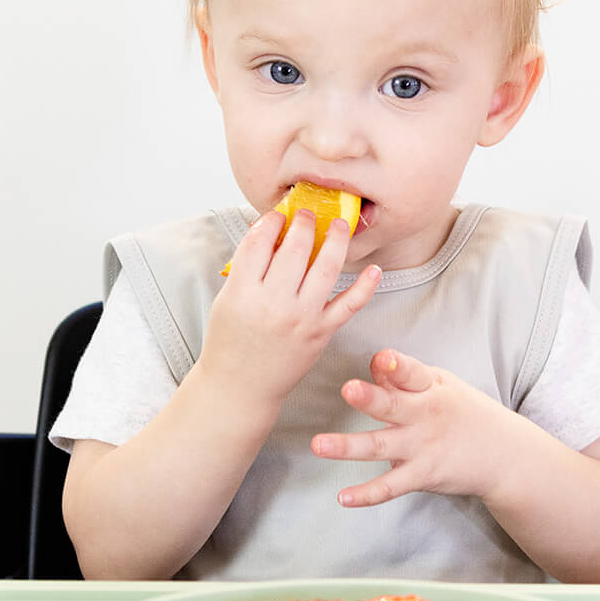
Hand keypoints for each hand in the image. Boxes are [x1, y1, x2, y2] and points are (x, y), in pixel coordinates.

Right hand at [199, 209, 381, 407]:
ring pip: (326, 267)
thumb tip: (270, 232)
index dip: (271, 222)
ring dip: (336, 240)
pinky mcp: (321, 333)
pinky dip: (365, 286)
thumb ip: (246, 268)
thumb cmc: (230, 341)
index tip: (278, 215)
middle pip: (295, 248)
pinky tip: (373, 269)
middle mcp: (274, 303)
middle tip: (308, 213)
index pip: (259, 242)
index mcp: (243, 292)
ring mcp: (301, 318)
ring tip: (339, 225)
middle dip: (304, 223)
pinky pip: (349, 304)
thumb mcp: (227, 300)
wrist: (241, 387)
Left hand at [311, 348, 512, 506]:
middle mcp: (424, 416)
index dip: (396, 366)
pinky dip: (367, 494)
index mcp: (430, 388)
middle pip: (393, 406)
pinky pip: (391, 487)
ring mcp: (422, 447)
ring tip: (319, 445)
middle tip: (348, 389)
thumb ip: (404, 377)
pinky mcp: (422, 475)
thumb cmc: (463, 412)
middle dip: (370, 398)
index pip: (412, 374)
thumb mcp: (441, 386)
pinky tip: (343, 497)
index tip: (380, 358)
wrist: (504, 455)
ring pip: (381, 446)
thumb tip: (373, 362)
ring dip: (349, 446)